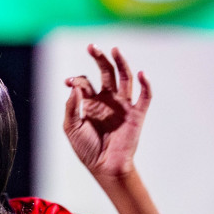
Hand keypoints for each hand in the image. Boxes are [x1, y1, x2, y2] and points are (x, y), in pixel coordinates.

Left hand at [63, 45, 150, 180]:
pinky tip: (142, 74)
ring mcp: (123, 105)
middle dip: (100, 58)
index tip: (68, 82)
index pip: (85, 82)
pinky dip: (145, 84)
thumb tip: (75, 85)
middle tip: (92, 47)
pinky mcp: (136, 114)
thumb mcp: (71, 127)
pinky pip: (144, 96)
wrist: (104, 167)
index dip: (76, 79)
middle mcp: (108, 100)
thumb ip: (71, 106)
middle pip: (106, 72)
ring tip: (115, 50)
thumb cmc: (87, 149)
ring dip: (121, 63)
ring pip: (124, 78)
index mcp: (91, 102)